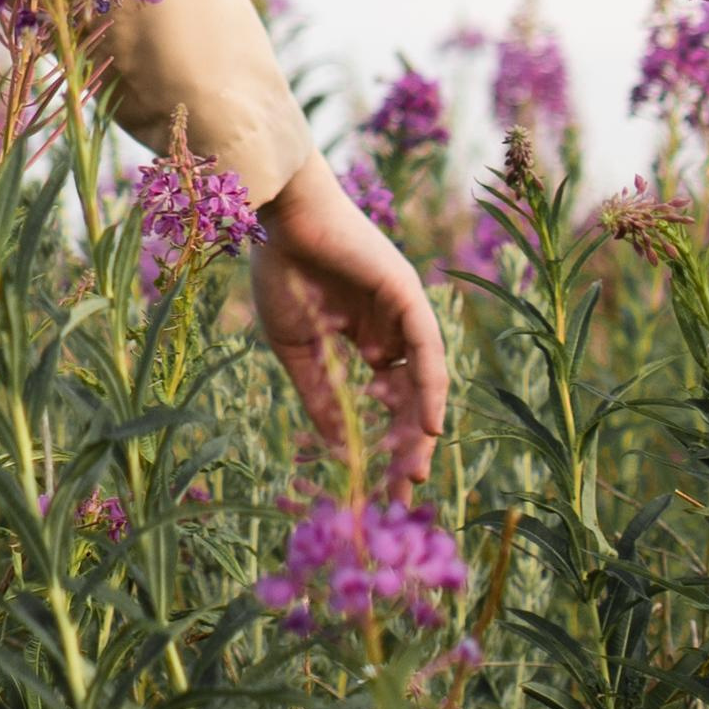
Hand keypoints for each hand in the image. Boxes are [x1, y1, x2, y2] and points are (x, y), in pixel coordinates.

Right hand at [250, 153, 448, 489]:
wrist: (279, 217)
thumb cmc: (281, 271)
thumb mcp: (296, 347)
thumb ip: (319, 395)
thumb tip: (339, 448)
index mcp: (363, 337)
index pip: (384, 397)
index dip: (384, 438)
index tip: (380, 483)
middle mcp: (390, 328)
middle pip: (409, 396)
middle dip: (407, 444)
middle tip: (405, 491)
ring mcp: (401, 311)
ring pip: (422, 379)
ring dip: (421, 426)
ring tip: (416, 469)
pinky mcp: (407, 294)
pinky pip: (426, 349)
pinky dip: (429, 387)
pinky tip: (428, 425)